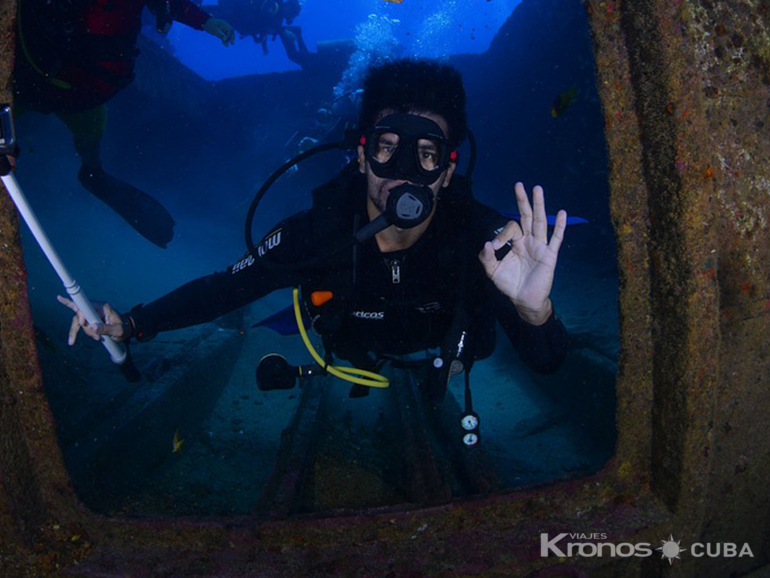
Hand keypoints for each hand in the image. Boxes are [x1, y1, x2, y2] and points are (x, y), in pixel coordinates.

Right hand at [57, 296, 126, 344]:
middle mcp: (95, 308)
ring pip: (79, 321)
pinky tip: (69, 333)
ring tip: (97, 339)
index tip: (82, 323)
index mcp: (103, 307)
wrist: (126, 329)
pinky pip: (78, 323)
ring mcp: (92, 313)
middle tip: (96, 338)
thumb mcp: (117, 330)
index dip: (81, 314)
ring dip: (86, 332)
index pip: (87, 306)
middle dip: (86, 328)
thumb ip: (106, 328)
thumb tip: (93, 327)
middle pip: (81, 315)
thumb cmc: (124, 328)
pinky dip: (74, 331)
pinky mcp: (90, 319)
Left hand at [204, 18, 234, 45]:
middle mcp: (225, 25)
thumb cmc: (210, 26)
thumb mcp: (215, 31)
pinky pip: (226, 35)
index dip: (229, 36)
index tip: (225, 40)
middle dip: (231, 38)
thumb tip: (226, 42)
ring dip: (228, 39)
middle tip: (232, 44)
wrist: (206, 23)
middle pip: (231, 32)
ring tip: (226, 45)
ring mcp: (224, 27)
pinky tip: (224, 43)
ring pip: (229, 34)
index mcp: (224, 23)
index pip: (230, 30)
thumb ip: (221, 36)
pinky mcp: (223, 30)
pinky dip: (225, 39)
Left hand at [479, 182, 566, 325]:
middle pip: (527, 216)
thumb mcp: (493, 272)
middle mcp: (529, 241)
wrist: (524, 300)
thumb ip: (486, 258)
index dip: (501, 235)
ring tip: (537, 189)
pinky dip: (560, 226)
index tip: (494, 247)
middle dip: (523, 201)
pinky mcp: (549, 255)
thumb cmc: (510, 284)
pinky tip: (562, 213)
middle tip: (519, 185)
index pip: (510, 228)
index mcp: (516, 243)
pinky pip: (556, 239)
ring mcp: (540, 246)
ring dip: (539, 205)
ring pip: (541, 222)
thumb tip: (487, 243)